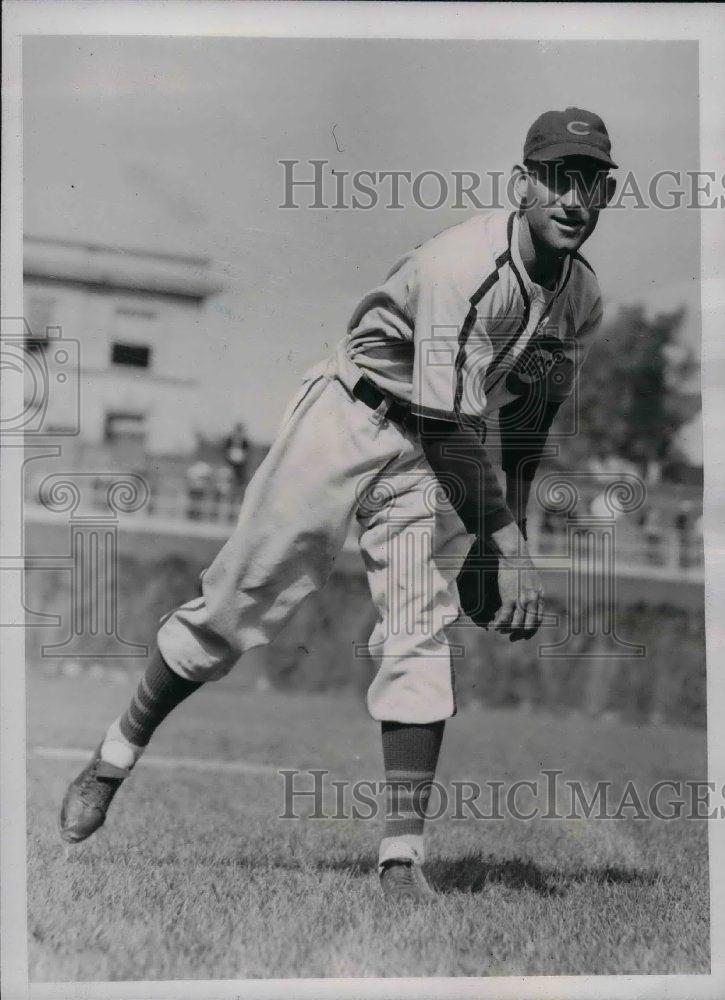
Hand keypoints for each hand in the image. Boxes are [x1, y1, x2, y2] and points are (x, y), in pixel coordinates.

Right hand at [488, 522, 543, 640]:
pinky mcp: (510, 598)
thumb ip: (533, 592)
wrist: (514, 555)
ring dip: (506, 630)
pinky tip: (493, 626)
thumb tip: (530, 601)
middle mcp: (532, 601)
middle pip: (528, 625)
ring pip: (516, 624)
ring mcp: (522, 600)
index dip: (530, 630)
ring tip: (499, 630)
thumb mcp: (533, 580)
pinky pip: (504, 618)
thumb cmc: (521, 565)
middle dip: (519, 634)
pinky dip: (498, 624)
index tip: (522, 635)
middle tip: (510, 637)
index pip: (538, 620)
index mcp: (539, 597)